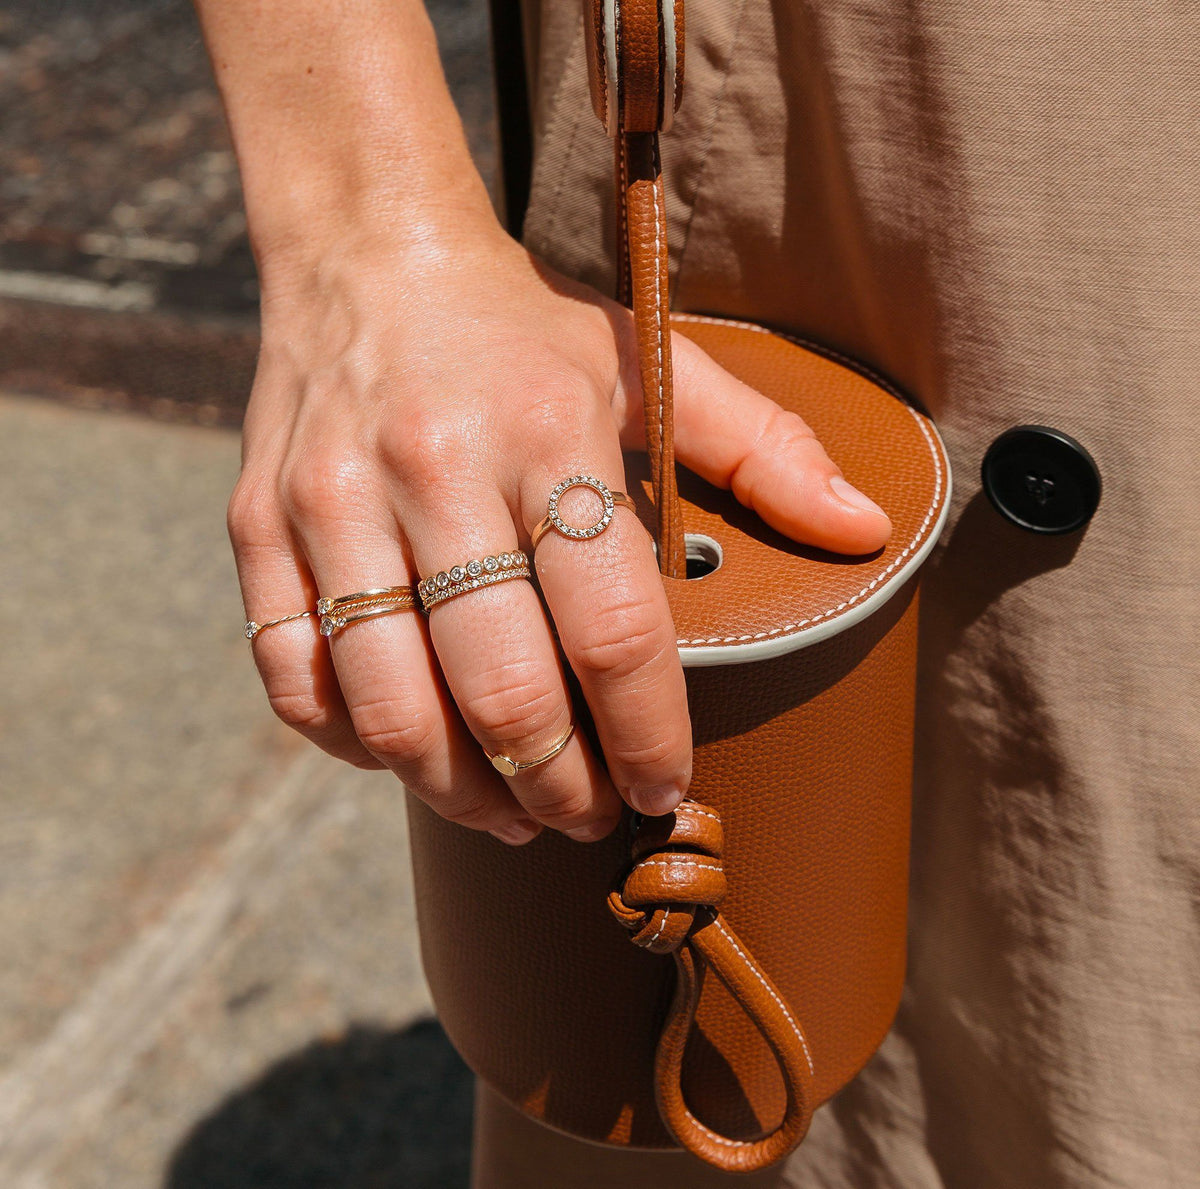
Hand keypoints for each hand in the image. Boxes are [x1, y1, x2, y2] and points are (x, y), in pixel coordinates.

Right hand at [230, 219, 890, 844]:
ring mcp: (332, 504)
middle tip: (589, 815)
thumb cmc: (525, 331)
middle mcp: (435, 470)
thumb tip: (865, 529)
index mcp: (551, 433)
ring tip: (509, 812)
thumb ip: (764, 448)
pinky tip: (410, 752)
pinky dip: (355, 747)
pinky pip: (297, 681)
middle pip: (503, 691)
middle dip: (560, 788)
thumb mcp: (652, 361)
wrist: (366, 257)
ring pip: (393, 710)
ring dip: (462, 793)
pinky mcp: (259, 528)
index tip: (664, 788)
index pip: (613, 629)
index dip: (649, 735)